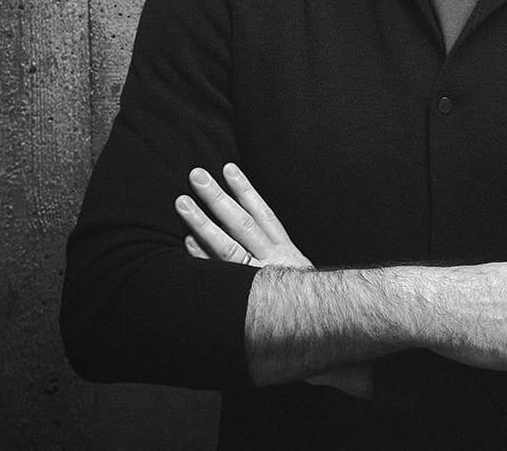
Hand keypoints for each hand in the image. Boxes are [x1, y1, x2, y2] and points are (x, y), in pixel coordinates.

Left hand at [177, 163, 371, 397]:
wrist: (324, 337)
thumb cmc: (312, 305)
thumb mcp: (302, 274)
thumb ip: (283, 256)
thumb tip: (263, 235)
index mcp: (287, 254)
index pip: (263, 214)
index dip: (246, 191)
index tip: (229, 169)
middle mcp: (272, 263)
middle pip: (241, 224)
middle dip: (217, 198)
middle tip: (196, 175)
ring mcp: (256, 281)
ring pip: (227, 246)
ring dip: (202, 223)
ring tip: (182, 202)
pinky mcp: (244, 300)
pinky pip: (220, 276)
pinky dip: (202, 258)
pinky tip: (186, 240)